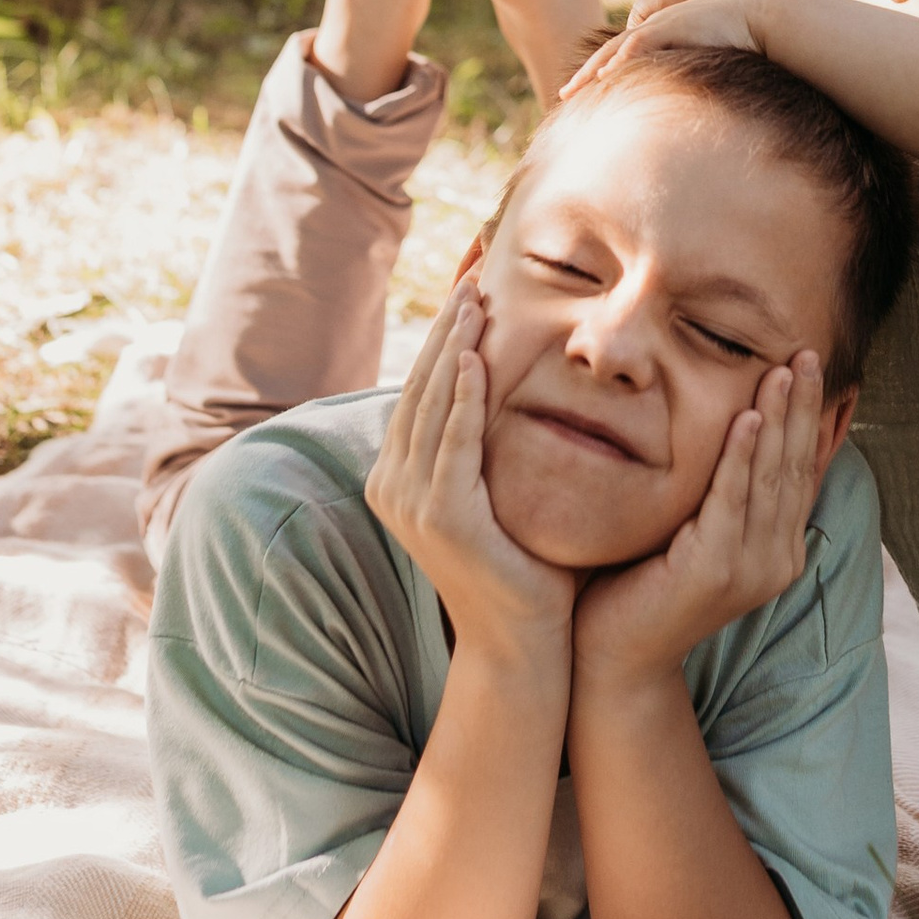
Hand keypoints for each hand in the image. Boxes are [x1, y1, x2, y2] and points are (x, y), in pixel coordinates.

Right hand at [366, 288, 573, 663]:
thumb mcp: (500, 491)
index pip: (420, 391)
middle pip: (420, 388)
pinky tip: (476, 356)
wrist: (524, 641)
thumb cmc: (525, 567)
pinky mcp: (442, 516)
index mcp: (399, 478)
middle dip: (447, 329)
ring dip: (455, 347)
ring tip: (475, 299)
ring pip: (433, 405)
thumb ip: (493, 445)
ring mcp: (411, 503)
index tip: (469, 290)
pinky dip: (463, 396)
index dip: (443, 337)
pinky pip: (453, 441)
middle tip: (472, 277)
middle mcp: (393, 486)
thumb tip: (519, 383)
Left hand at [562, 0, 767, 98]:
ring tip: (576, 87)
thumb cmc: (736, 43)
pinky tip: (607, 74)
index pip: (620, 60)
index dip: (598, 76)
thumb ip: (690, 82)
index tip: (581, 96)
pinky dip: (623, 59)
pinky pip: (641, 43)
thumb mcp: (705, 67)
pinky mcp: (672, 25)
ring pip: (618, 49)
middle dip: (585, 74)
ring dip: (595, 68)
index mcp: (658, 40)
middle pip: (610, 54)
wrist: (757, 17)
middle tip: (563, 94)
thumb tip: (687, 114)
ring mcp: (661, 26)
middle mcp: (654, 31)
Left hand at [573, 350, 827, 685]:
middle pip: (794, 467)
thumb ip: (719, 493)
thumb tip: (731, 427)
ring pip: (768, 476)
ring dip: (778, 418)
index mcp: (777, 550)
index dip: (809, 418)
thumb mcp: (693, 530)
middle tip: (810, 353)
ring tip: (784, 370)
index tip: (811, 367)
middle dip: (803, 406)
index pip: (801, 471)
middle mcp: (775, 560)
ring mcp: (750, 568)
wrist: (614, 656)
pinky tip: (748, 416)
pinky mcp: (715, 570)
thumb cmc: (643, 584)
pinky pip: (731, 499)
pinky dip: (740, 455)